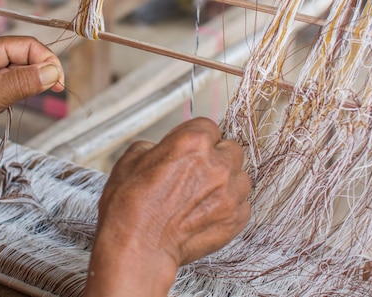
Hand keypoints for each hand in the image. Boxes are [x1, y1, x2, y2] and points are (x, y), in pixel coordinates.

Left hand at [0, 36, 63, 150]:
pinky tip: (14, 102)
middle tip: (52, 90)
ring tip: (30, 98)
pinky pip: (7, 81)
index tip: (58, 81)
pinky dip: (17, 90)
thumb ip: (23, 82)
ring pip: (17, 69)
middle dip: (40, 72)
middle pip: (24, 55)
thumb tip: (52, 72)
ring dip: (28, 82)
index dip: (47, 61)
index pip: (27, 46)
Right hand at [84, 117, 249, 296]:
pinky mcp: (235, 220)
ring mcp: (230, 193)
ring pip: (240, 177)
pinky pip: (241, 205)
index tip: (189, 148)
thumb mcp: (131, 159)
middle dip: (216, 157)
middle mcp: (217, 164)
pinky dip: (227, 207)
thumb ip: (156, 147)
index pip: (208, 127)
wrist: (137, 245)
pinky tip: (205, 212)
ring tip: (202, 194)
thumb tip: (163, 150)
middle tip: (196, 171)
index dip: (196, 138)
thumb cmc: (130, 206)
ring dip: (225, 182)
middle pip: (231, 149)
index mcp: (193, 142)